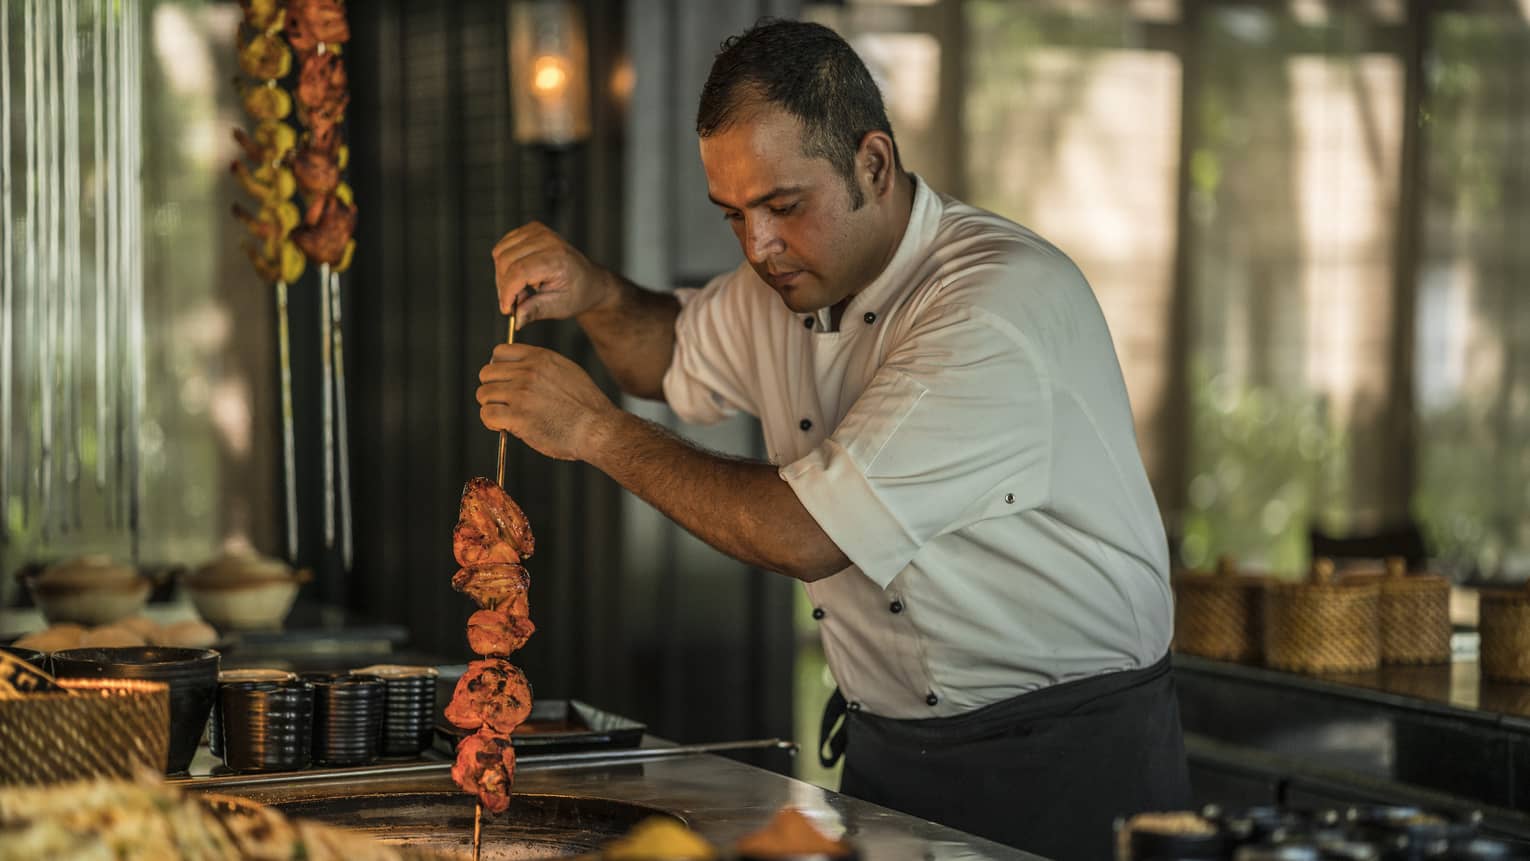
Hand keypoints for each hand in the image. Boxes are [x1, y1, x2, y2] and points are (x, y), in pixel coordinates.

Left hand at [476, 343, 618, 461]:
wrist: (598, 429)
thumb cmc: (587, 407)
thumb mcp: (567, 371)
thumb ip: (541, 366)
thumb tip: (519, 369)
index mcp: (540, 358)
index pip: (499, 352)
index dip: (498, 369)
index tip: (503, 382)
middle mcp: (528, 372)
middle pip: (487, 374)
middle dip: (492, 389)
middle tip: (504, 403)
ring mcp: (522, 393)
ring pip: (484, 394)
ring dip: (492, 407)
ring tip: (506, 417)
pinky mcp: (518, 416)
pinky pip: (487, 414)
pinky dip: (491, 422)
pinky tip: (504, 426)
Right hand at [491, 221, 616, 328]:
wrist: (590, 280)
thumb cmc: (578, 293)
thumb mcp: (560, 307)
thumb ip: (536, 311)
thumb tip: (517, 319)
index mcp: (557, 259)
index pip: (519, 271)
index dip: (507, 292)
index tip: (507, 309)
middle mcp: (547, 240)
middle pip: (506, 262)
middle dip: (505, 287)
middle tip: (517, 302)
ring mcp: (538, 232)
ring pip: (500, 254)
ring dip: (504, 276)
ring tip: (522, 289)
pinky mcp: (530, 230)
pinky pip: (503, 247)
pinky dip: (505, 264)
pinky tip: (520, 275)